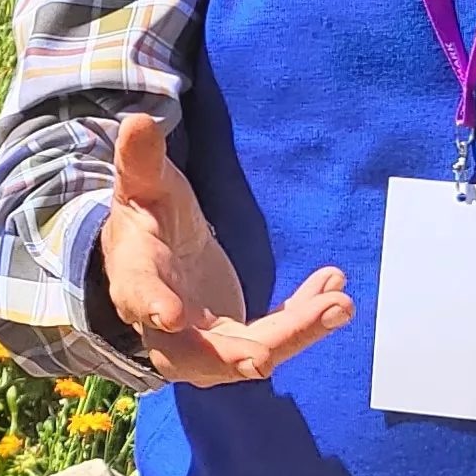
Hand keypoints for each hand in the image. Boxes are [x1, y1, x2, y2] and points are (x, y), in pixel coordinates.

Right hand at [100, 113, 355, 385]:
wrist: (152, 253)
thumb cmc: (146, 217)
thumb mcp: (144, 185)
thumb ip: (142, 160)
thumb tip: (138, 120)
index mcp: (136, 278)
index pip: (139, 295)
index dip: (152, 306)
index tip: (173, 315)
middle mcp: (165, 325)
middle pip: (196, 353)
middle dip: (236, 352)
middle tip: (267, 354)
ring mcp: (203, 340)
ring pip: (246, 353)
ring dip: (295, 333)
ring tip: (339, 303)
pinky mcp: (235, 337)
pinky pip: (274, 335)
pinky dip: (305, 318)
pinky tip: (335, 287)